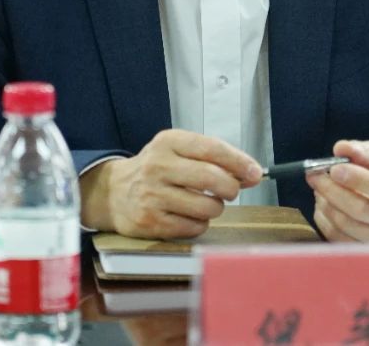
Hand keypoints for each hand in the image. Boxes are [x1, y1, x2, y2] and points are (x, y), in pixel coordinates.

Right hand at [80, 129, 261, 238]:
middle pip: (212, 178)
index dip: (239, 162)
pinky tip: (188, 215)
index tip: (255, 173)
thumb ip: (214, 158)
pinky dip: (200, 223)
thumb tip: (251, 174)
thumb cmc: (155, 169)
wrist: (113, 192)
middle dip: (231, 188)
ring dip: (215, 208)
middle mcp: (158, 166)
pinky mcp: (151, 221)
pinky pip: (194, 227)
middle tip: (232, 191)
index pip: (212, 148)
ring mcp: (153, 195)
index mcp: (168, 142)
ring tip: (204, 202)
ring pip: (207, 207)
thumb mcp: (178, 151)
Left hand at [307, 139, 368, 242]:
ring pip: (347, 227)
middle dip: (333, 191)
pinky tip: (323, 205)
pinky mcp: (367, 250)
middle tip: (314, 176)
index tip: (335, 169)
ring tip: (318, 189)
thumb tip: (341, 148)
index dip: (358, 179)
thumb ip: (362, 151)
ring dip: (326, 205)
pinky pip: (339, 239)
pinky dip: (325, 221)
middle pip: (362, 211)